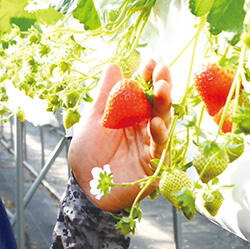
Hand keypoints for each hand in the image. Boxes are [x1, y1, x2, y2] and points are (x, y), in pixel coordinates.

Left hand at [68, 59, 171, 212]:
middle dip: (162, 86)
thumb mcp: (93, 119)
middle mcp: (143, 127)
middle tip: (163, 70)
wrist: (85, 187)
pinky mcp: (155, 165)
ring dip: (164, 105)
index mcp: (129, 115)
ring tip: (162, 89)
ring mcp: (150, 145)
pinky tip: (157, 122)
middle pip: (157, 104)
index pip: (142, 92)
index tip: (151, 61)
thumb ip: (105, 95)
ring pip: (163, 122)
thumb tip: (113, 65)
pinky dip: (159, 134)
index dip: (148, 76)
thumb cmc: (87, 153)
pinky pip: (160, 147)